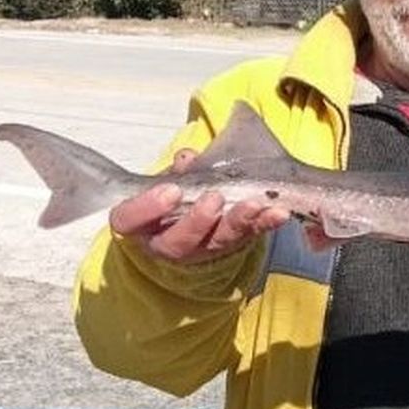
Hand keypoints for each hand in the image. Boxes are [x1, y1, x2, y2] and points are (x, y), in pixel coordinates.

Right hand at [110, 148, 288, 263]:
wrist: (190, 224)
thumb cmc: (170, 196)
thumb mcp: (165, 180)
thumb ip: (175, 171)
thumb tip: (187, 158)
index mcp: (140, 223)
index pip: (130, 219)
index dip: (148, 208)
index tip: (170, 190)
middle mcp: (167, 243)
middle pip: (179, 240)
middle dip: (198, 220)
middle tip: (214, 199)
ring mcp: (201, 250)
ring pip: (217, 242)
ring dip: (238, 221)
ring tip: (255, 205)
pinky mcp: (232, 247)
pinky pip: (248, 237)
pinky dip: (264, 224)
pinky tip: (278, 213)